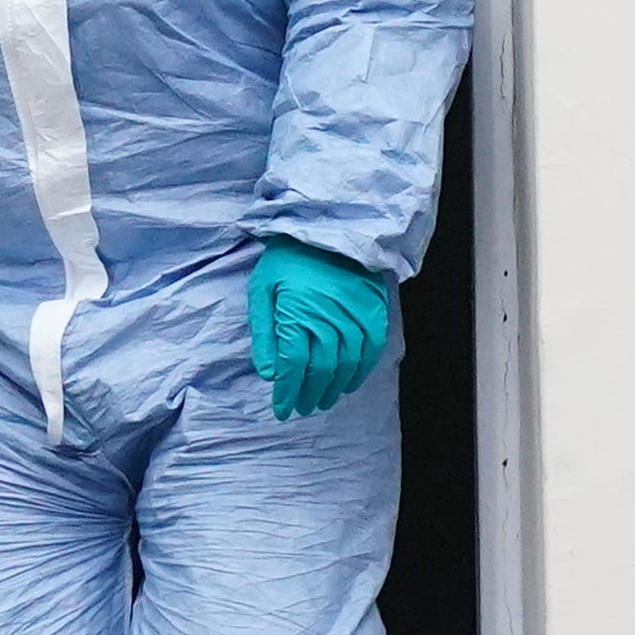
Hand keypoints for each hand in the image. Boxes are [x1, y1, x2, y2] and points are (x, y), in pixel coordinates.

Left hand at [246, 238, 394, 420]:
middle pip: (320, 370)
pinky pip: (370, 350)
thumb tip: (269, 373)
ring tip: (322, 400)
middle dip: (309, 394)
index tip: (282, 409)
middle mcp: (327, 318)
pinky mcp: (373, 310)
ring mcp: (354, 315)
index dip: (287, 392)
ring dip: (333, 388)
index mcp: (297, 313)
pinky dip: (360, 371)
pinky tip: (348, 383)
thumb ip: (264, 333)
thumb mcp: (262, 290)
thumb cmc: (288, 257)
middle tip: (301, 408)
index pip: (293, 366)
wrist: (327, 225)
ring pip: (346, 364)